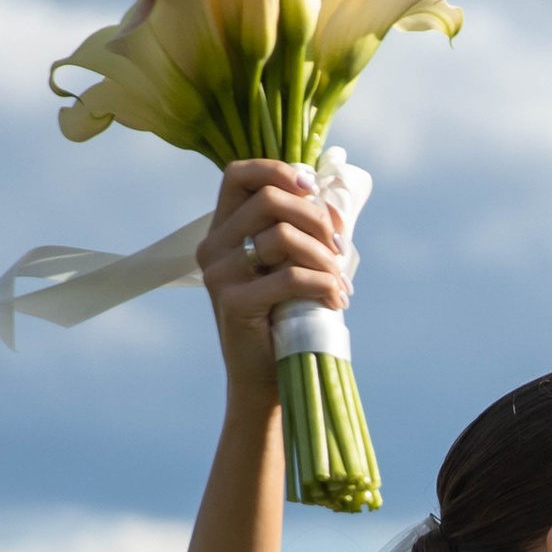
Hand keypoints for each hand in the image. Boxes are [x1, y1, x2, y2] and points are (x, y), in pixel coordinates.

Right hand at [200, 158, 355, 403]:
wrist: (266, 380)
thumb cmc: (284, 319)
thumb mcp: (290, 265)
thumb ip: (300, 231)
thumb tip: (334, 200)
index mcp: (223, 230)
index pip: (238, 174)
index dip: (278, 171)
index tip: (311, 191)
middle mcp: (213, 247)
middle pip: (269, 199)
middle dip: (315, 219)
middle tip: (338, 250)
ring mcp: (218, 274)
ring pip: (283, 236)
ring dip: (324, 258)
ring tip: (339, 283)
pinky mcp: (232, 302)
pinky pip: (290, 277)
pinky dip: (323, 285)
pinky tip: (336, 301)